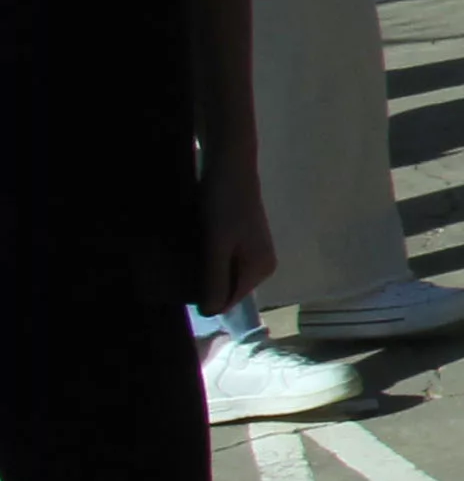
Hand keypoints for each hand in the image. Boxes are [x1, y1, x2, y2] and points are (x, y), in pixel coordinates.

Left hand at [197, 149, 274, 314]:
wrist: (230, 167)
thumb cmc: (224, 205)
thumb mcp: (217, 246)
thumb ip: (216, 280)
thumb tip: (211, 313)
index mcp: (260, 270)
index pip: (229, 301)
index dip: (205, 296)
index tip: (183, 282)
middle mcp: (263, 265)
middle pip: (227, 288)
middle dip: (205, 282)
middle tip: (183, 266)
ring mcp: (255, 253)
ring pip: (224, 275)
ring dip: (204, 270)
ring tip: (188, 254)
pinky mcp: (245, 241)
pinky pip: (225, 262)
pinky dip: (209, 258)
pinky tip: (197, 246)